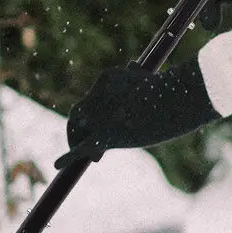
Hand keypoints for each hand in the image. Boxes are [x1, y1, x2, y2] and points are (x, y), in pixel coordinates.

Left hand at [55, 59, 219, 168]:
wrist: (173, 101)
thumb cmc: (168, 91)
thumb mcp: (150, 79)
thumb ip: (137, 75)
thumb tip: (133, 67)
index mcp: (105, 78)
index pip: (93, 96)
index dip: (96, 113)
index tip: (108, 122)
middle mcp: (96, 96)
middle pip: (79, 113)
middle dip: (82, 128)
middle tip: (94, 142)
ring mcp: (98, 116)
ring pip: (78, 129)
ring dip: (78, 141)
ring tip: (91, 155)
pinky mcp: (104, 136)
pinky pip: (80, 149)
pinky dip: (67, 157)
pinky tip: (57, 165)